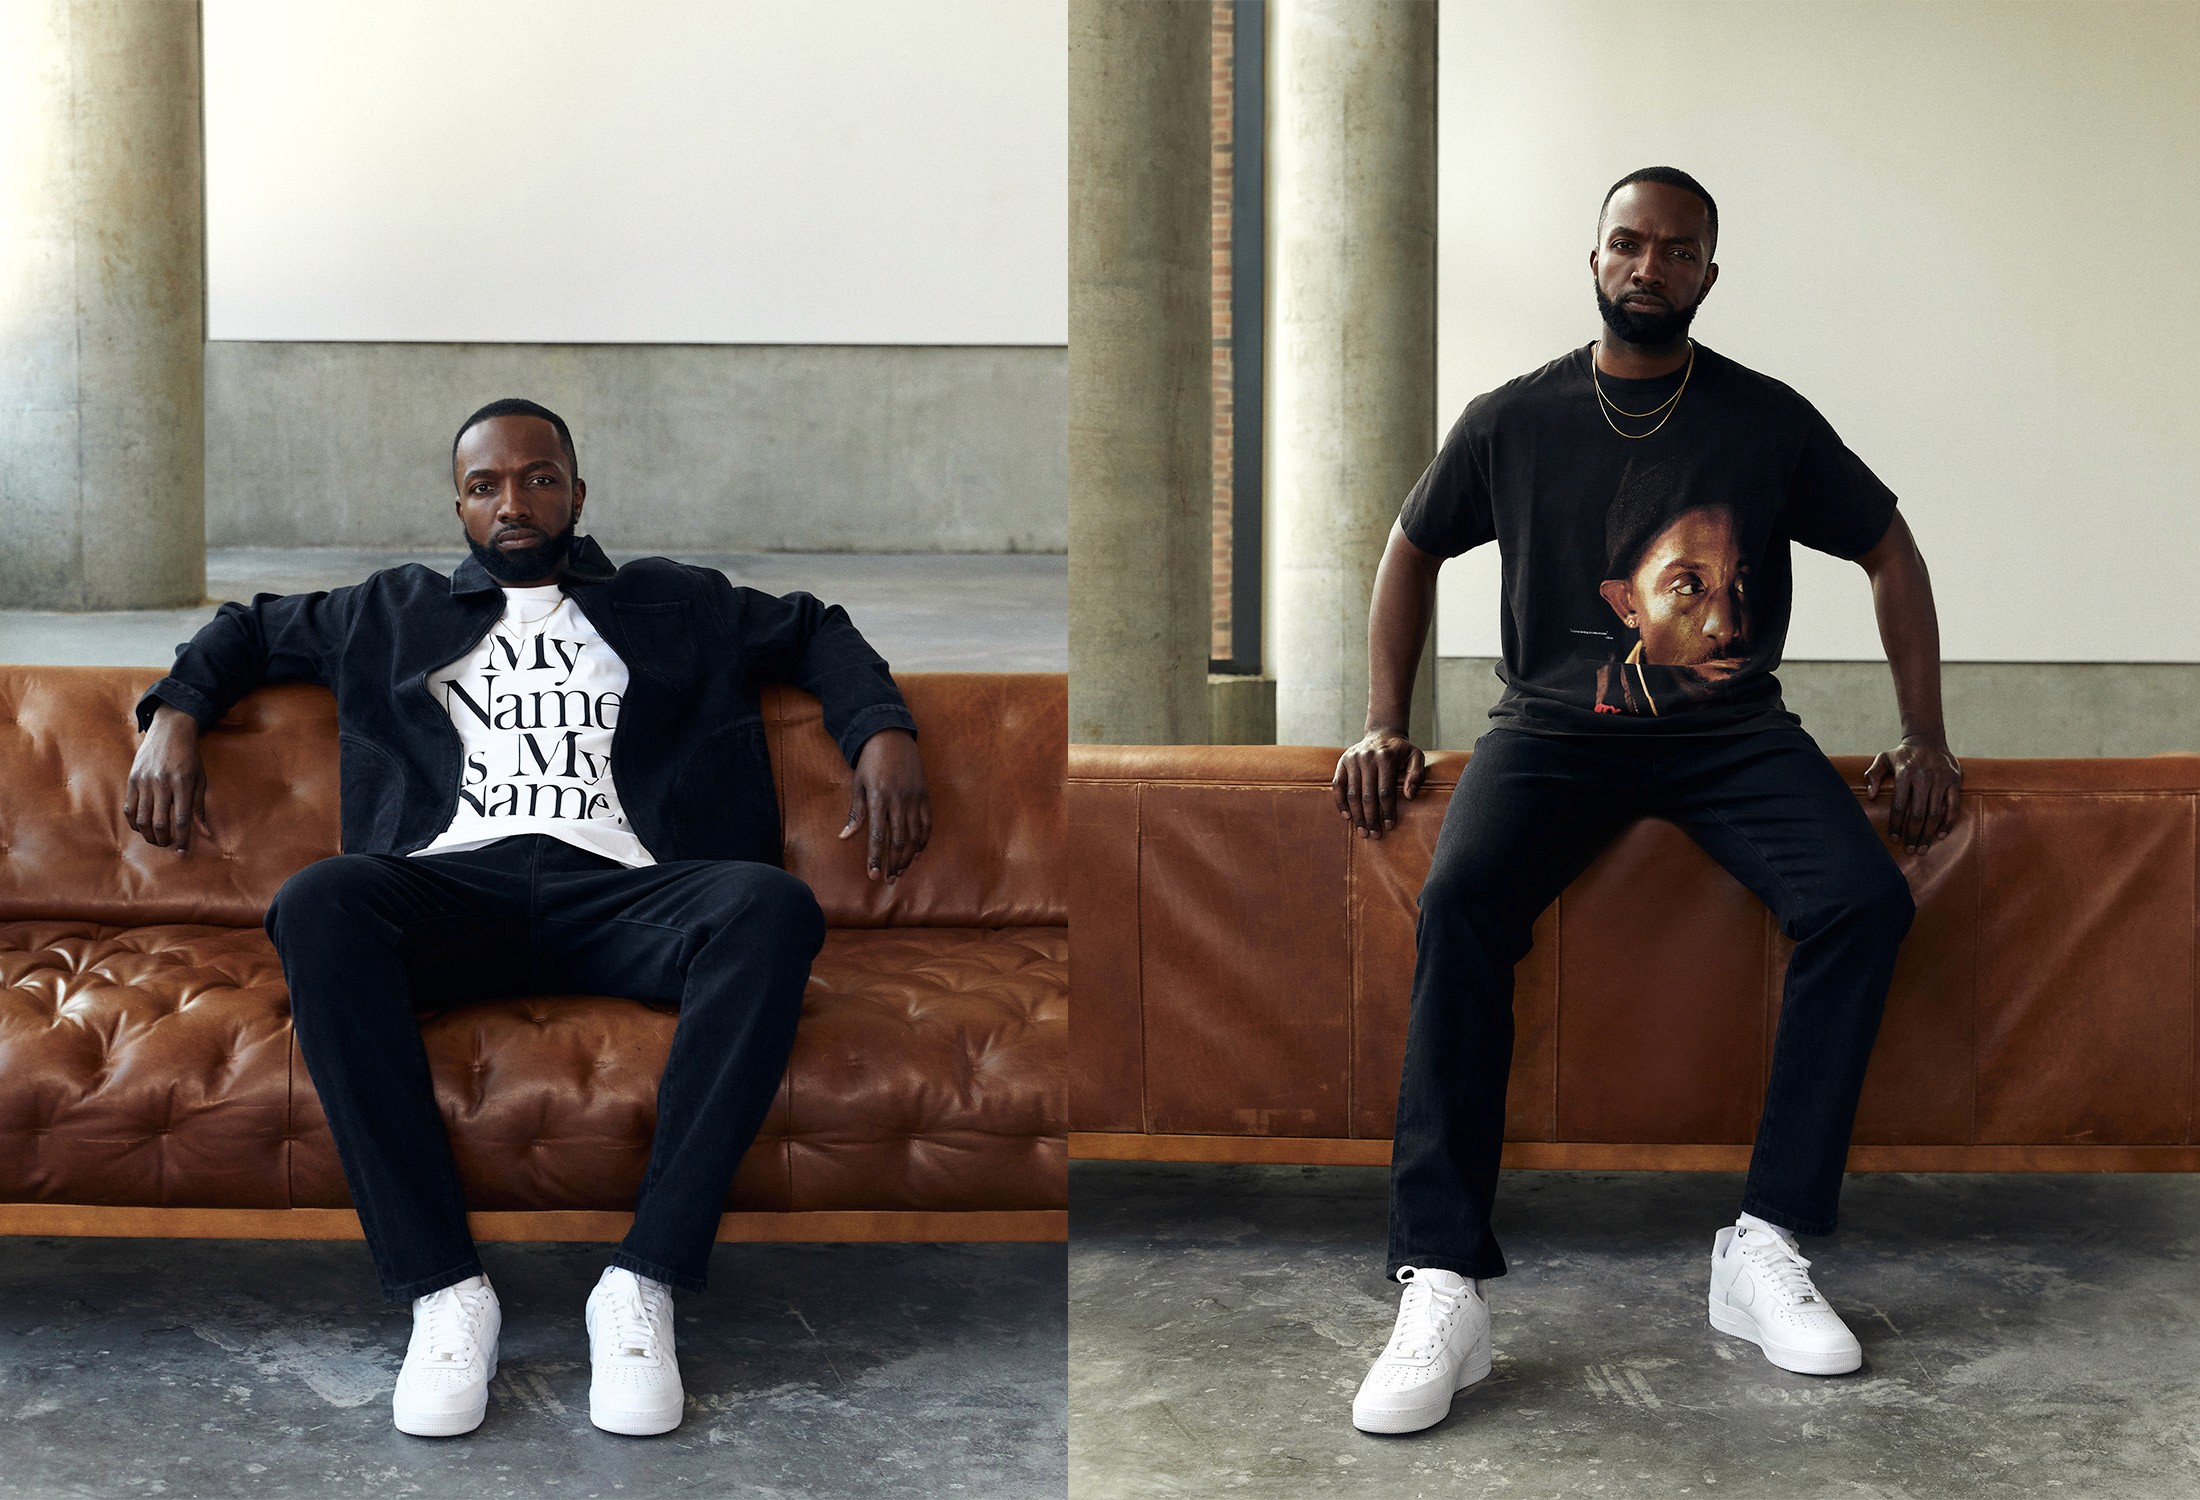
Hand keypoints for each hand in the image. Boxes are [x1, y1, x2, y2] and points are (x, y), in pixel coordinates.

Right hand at [125, 704, 213, 851]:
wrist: (169, 731)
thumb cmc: (190, 758)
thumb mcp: (200, 780)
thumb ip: (200, 808)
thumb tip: (206, 834)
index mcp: (183, 784)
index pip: (181, 819)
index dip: (182, 839)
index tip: (182, 852)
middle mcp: (162, 783)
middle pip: (159, 823)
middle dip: (163, 840)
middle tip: (168, 845)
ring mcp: (144, 781)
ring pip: (141, 819)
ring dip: (148, 835)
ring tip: (156, 839)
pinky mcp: (132, 779)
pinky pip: (129, 808)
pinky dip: (134, 823)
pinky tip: (142, 827)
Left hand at [839, 729, 930, 882]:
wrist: (891, 736)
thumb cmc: (870, 761)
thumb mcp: (858, 784)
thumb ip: (855, 813)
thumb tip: (844, 837)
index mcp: (878, 798)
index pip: (878, 836)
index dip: (876, 858)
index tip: (874, 875)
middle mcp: (898, 800)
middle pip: (898, 840)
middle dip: (894, 863)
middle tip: (889, 880)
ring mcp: (914, 798)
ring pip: (914, 835)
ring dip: (908, 856)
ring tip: (902, 871)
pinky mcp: (924, 794)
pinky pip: (927, 823)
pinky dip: (923, 840)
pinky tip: (917, 852)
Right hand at [1332, 727, 1425, 839]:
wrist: (1382, 733)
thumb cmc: (1401, 751)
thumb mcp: (1416, 757)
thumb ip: (1416, 775)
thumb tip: (1409, 796)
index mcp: (1385, 758)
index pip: (1385, 791)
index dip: (1387, 811)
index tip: (1389, 826)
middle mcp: (1366, 758)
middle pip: (1367, 796)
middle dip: (1371, 818)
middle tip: (1374, 835)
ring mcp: (1352, 759)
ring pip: (1352, 794)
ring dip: (1357, 815)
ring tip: (1362, 831)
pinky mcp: (1342, 762)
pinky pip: (1338, 785)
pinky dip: (1341, 802)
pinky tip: (1347, 816)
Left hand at [1864, 734, 1962, 853]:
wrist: (1928, 739)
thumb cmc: (1902, 755)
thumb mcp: (1883, 758)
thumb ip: (1872, 775)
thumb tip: (1871, 796)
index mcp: (1905, 773)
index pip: (1900, 805)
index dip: (1897, 824)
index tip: (1894, 839)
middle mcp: (1924, 777)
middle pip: (1919, 813)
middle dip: (1914, 834)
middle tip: (1910, 850)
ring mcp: (1941, 779)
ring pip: (1936, 813)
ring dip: (1929, 833)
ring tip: (1923, 848)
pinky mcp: (1955, 781)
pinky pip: (1953, 806)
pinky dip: (1947, 823)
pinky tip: (1940, 835)